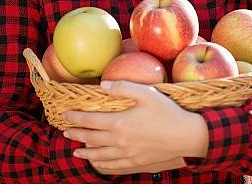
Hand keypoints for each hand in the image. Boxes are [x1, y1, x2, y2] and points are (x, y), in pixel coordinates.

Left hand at [63, 80, 207, 171]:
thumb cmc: (167, 112)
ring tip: (76, 151)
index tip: (65, 114)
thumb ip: (123, 87)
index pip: (90, 120)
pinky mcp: (135, 163)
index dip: (76, 117)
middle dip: (76, 134)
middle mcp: (119, 141)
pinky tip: (98, 163)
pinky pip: (112, 166)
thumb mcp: (146, 93)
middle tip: (65, 131)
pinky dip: (101, 165)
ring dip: (85, 152)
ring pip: (99, 155)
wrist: (185, 137)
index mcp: (119, 123)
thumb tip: (103, 85)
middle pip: (91, 138)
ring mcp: (126, 155)